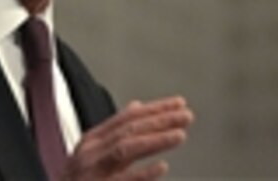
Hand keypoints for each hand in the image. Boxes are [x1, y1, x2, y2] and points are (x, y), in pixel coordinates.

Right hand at [61, 96, 192, 179]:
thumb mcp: (92, 153)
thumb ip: (115, 132)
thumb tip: (137, 106)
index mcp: (92, 140)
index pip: (127, 117)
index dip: (154, 108)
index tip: (178, 104)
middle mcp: (91, 152)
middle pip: (129, 130)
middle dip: (160, 120)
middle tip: (186, 115)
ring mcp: (92, 172)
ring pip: (126, 149)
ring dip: (155, 140)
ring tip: (179, 134)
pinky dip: (143, 174)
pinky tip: (161, 167)